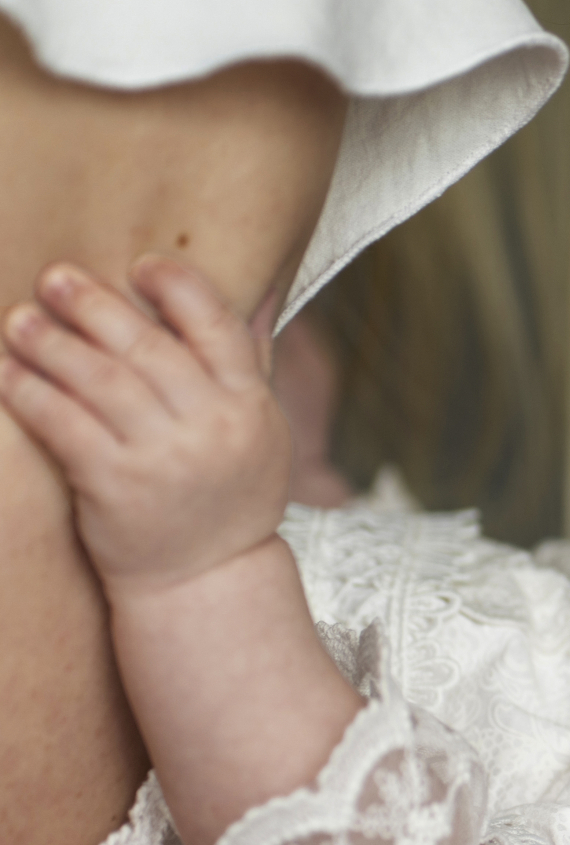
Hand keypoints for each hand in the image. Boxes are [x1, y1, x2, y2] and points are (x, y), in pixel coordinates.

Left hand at [0, 258, 290, 596]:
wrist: (206, 579)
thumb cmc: (230, 496)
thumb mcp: (263, 430)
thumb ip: (255, 359)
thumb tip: (268, 289)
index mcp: (252, 405)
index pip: (218, 327)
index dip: (178, 288)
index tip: (140, 264)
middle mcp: (213, 427)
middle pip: (148, 348)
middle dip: (95, 306)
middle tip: (54, 277)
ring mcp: (165, 458)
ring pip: (100, 381)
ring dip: (52, 344)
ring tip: (19, 320)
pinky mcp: (116, 486)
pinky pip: (64, 425)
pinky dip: (31, 392)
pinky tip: (8, 371)